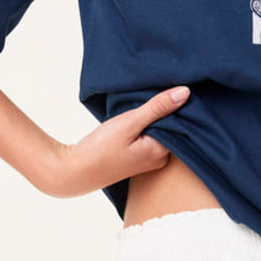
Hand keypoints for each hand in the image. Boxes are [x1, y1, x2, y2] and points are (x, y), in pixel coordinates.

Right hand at [40, 86, 191, 198]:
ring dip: (152, 119)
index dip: (175, 105)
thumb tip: (185, 92)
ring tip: (141, 105)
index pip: (180, 123)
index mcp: (162, 152)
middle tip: (152, 95)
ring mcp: (149, 160)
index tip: (168, 89)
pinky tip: (135, 120)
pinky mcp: (137, 159)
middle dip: (164, 112)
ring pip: (158, 132)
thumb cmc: (101, 148)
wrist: (75, 171)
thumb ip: (157, 107)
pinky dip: (144, 127)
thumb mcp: (130, 122)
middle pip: (170, 128)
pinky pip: (149, 138)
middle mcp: (160, 159)